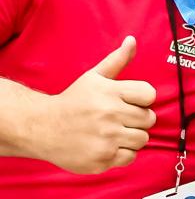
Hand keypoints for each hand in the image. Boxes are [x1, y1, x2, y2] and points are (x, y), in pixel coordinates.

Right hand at [40, 36, 157, 173]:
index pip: (149, 95)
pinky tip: (107, 145)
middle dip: (137, 119)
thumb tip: (132, 40)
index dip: (142, 99)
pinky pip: (131, 156)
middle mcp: (109, 114)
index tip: (128, 102)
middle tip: (118, 119)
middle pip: (149, 119)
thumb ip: (117, 60)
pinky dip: (122, 153)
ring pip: (142, 139)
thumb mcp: (94, 77)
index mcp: (110, 92)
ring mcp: (106, 138)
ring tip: (112, 132)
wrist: (41, 127)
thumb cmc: (73, 101)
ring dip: (131, 137)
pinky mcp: (103, 158)